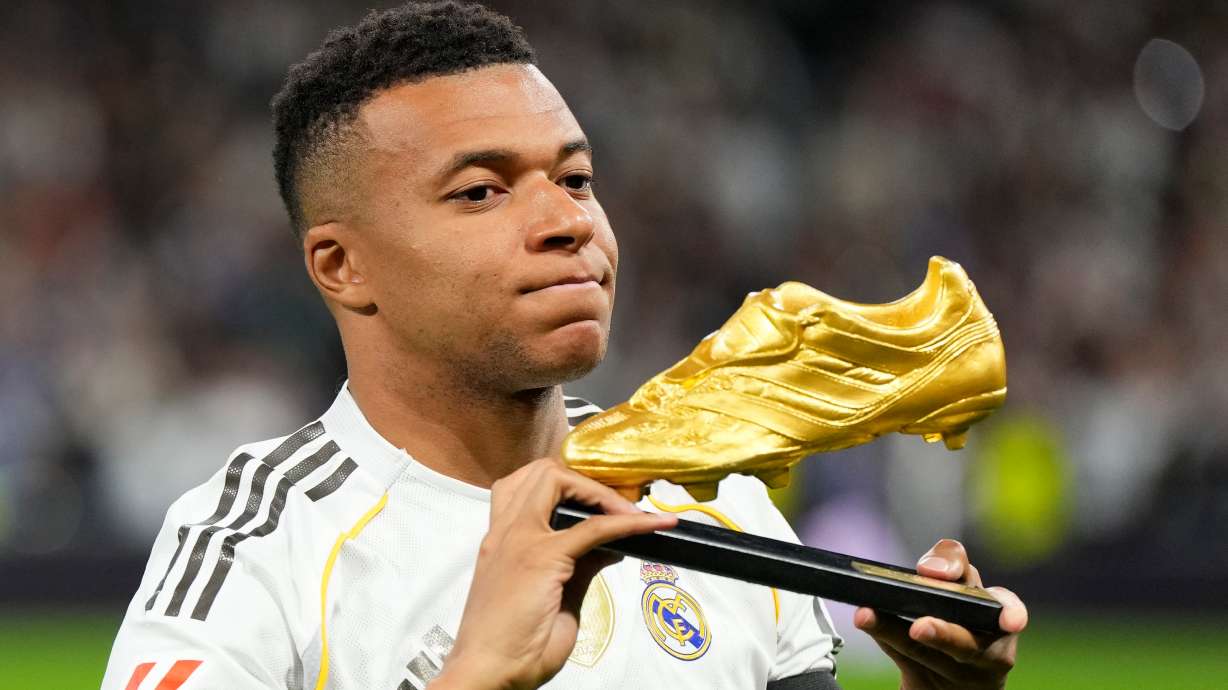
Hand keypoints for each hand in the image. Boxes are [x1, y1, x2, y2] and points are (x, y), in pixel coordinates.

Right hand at [431, 458, 675, 689]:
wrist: (485, 674)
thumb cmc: (511, 647)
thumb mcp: (553, 600)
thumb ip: (579, 568)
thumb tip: (611, 547)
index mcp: (502, 540)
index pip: (529, 488)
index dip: (570, 487)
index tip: (605, 505)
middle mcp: (506, 532)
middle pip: (541, 472)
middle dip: (585, 480)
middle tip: (615, 505)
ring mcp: (520, 541)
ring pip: (556, 480)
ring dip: (597, 489)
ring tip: (626, 510)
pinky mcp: (541, 558)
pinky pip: (594, 527)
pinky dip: (629, 522)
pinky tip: (652, 524)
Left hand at [854, 539, 1026, 689]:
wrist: (950, 677)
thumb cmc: (956, 614)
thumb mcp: (957, 584)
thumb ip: (946, 564)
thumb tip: (929, 569)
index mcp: (996, 617)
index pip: (1007, 608)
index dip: (1012, 613)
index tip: (1009, 621)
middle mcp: (987, 652)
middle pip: (966, 644)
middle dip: (944, 635)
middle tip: (919, 626)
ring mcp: (961, 677)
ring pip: (927, 658)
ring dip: (896, 637)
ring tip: (868, 617)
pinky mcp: (932, 688)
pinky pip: (905, 667)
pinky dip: (885, 644)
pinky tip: (867, 624)